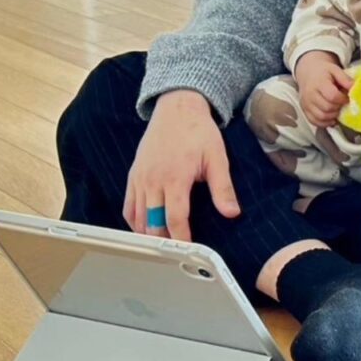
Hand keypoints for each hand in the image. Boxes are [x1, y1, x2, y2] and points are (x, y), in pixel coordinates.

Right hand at [123, 89, 240, 241]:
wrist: (177, 108)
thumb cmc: (198, 131)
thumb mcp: (217, 157)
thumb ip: (222, 188)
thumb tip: (232, 213)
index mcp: (175, 177)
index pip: (175, 218)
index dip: (181, 238)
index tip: (189, 250)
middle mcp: (153, 179)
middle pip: (152, 222)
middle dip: (163, 240)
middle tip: (175, 252)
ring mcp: (140, 177)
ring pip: (137, 218)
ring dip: (148, 233)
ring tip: (162, 245)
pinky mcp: (133, 175)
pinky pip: (128, 206)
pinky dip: (135, 221)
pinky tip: (146, 228)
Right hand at [295, 50, 353, 127]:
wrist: (308, 73)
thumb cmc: (323, 72)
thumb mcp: (335, 70)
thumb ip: (345, 79)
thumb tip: (355, 89)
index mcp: (319, 83)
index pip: (332, 96)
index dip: (343, 99)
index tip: (347, 97)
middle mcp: (310, 94)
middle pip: (327, 108)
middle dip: (338, 108)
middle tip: (342, 104)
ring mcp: (306, 104)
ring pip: (322, 117)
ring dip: (333, 116)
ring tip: (337, 109)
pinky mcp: (305, 111)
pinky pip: (315, 122)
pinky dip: (325, 122)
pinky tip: (331, 117)